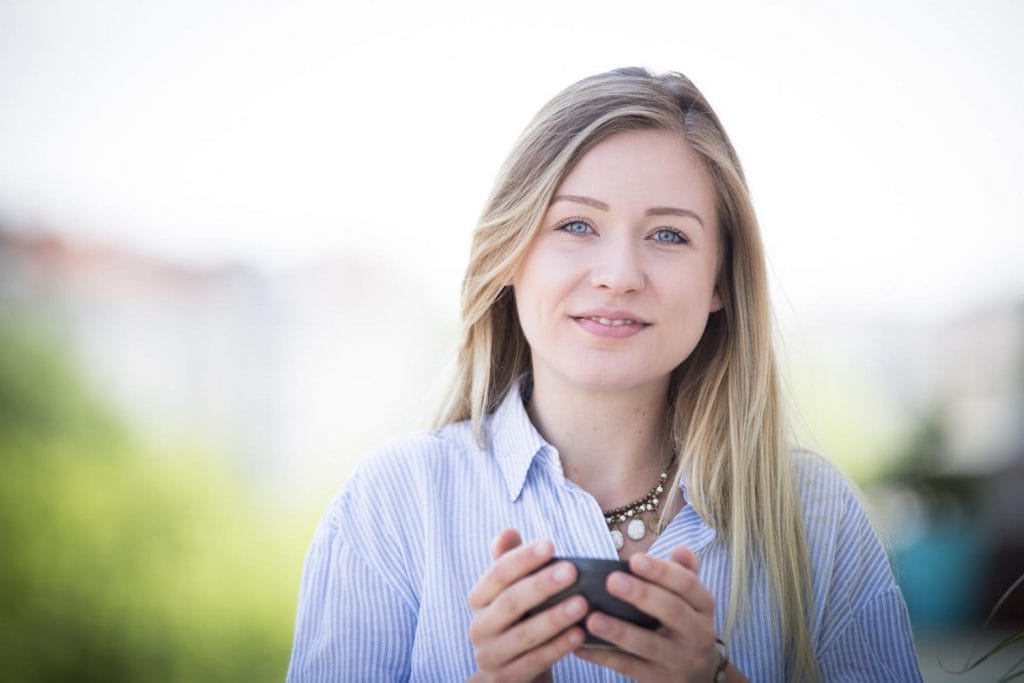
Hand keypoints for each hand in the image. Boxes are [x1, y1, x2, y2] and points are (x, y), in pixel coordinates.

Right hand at [467, 529, 586, 681]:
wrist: (513, 673)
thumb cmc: (518, 621)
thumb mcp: (512, 591)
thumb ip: (509, 561)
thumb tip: (508, 531)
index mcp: (478, 598)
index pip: (497, 573)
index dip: (523, 558)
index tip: (551, 544)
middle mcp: (478, 626)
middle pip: (510, 602)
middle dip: (541, 585)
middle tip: (572, 571)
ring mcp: (489, 655)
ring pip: (524, 634)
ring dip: (554, 617)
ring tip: (583, 603)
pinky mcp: (504, 679)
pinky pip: (534, 661)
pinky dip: (557, 647)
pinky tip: (580, 634)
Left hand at [574, 547, 726, 681]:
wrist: (700, 673)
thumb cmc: (685, 621)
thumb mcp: (693, 597)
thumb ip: (684, 571)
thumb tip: (679, 549)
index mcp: (703, 606)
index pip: (687, 584)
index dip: (662, 571)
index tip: (635, 559)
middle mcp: (697, 632)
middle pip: (671, 611)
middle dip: (641, 595)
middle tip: (612, 580)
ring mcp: (678, 659)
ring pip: (648, 645)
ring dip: (619, 631)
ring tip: (592, 619)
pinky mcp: (659, 680)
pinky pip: (628, 668)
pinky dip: (603, 656)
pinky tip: (580, 645)